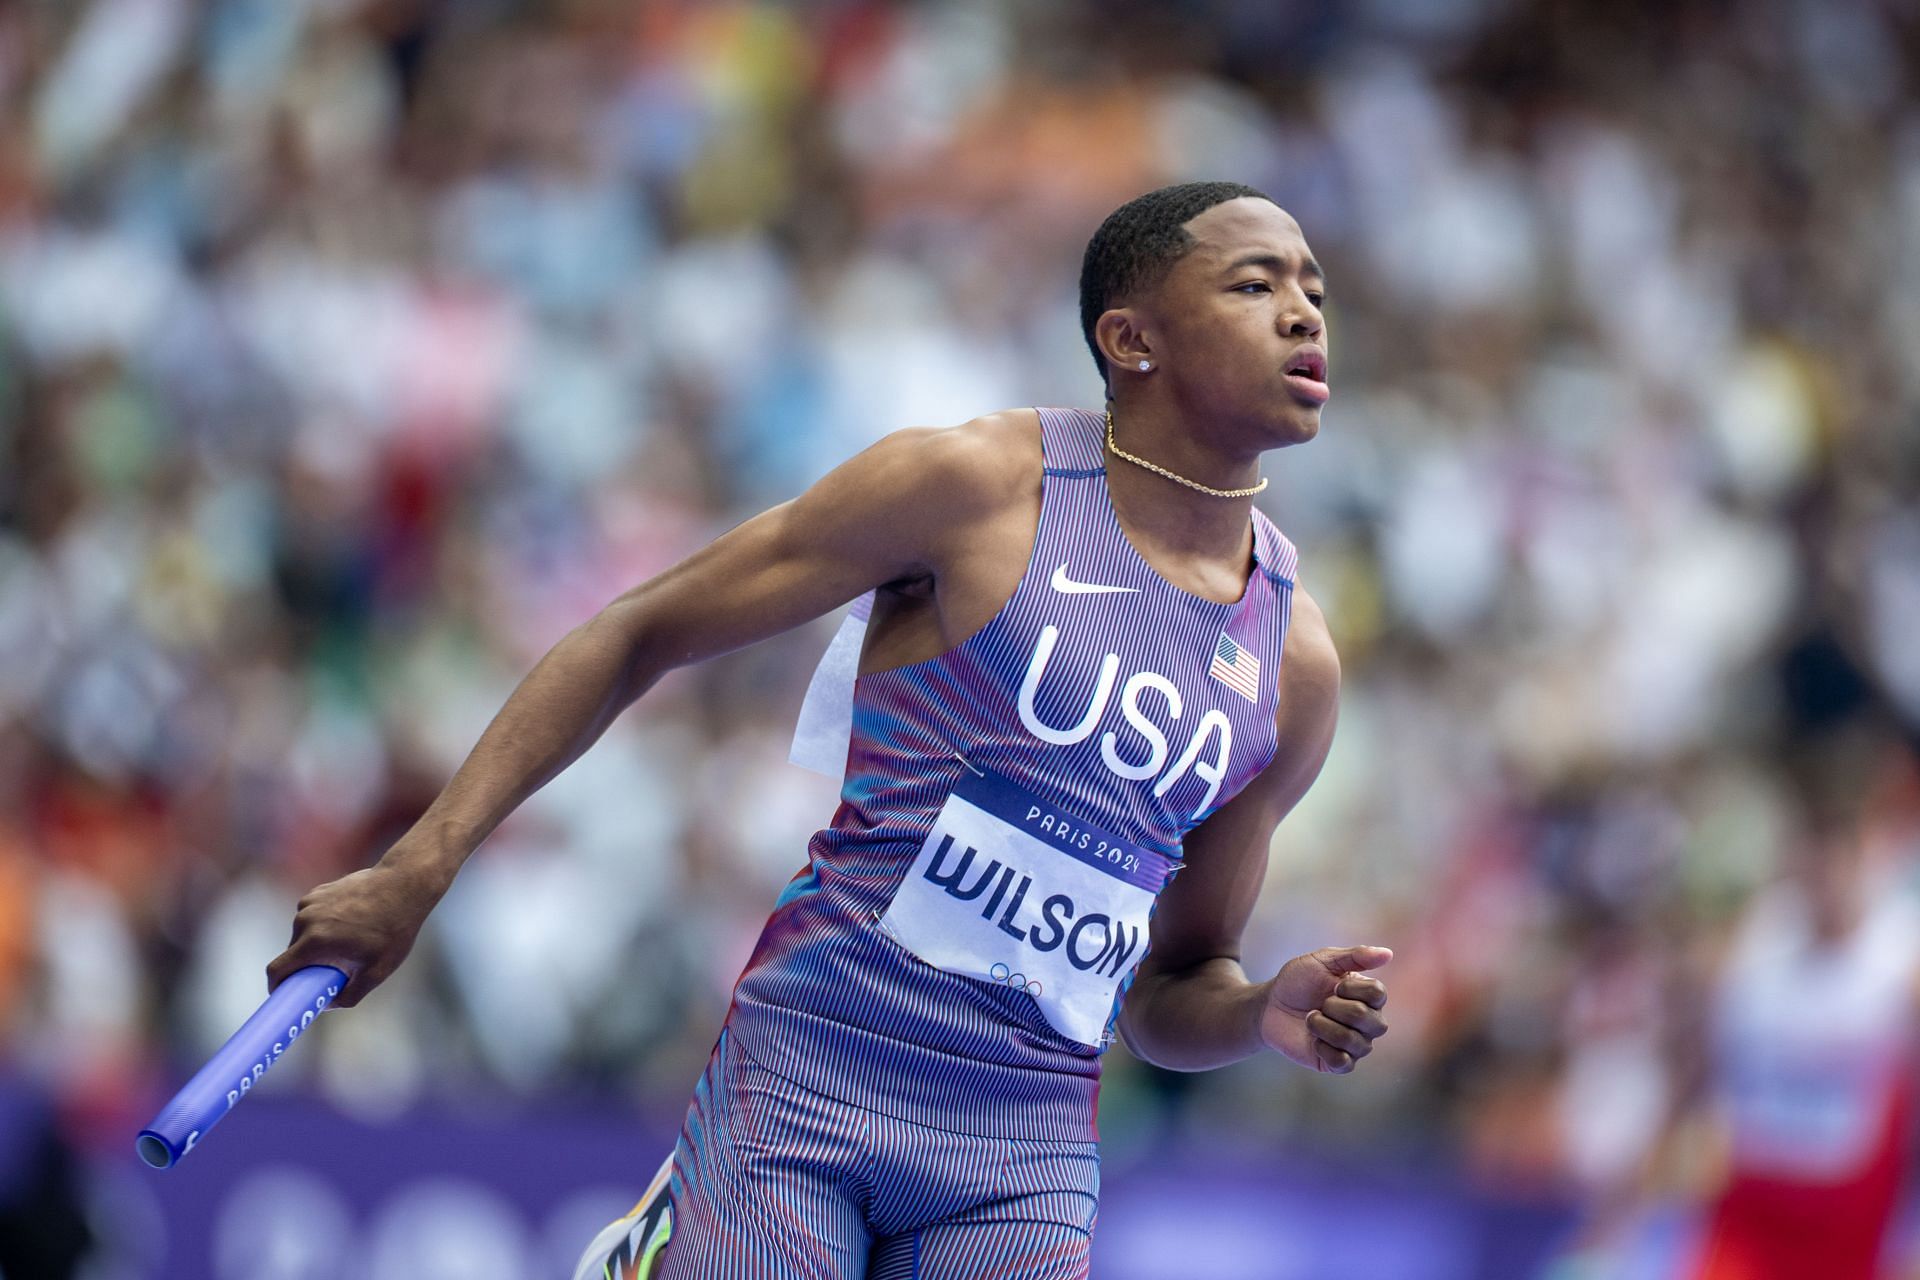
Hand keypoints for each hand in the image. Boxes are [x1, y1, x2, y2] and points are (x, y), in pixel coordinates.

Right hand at [266, 857, 448, 1008]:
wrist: (403, 884)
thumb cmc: (394, 929)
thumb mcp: (378, 971)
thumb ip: (350, 995)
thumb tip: (327, 1004)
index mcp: (315, 941)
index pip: (277, 970)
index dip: (276, 987)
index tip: (284, 996)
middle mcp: (306, 920)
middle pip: (293, 953)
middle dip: (306, 966)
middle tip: (331, 972)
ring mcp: (310, 903)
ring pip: (302, 935)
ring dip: (316, 944)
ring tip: (349, 943)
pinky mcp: (317, 892)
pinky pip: (311, 917)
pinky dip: (323, 925)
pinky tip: (349, 923)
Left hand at [1260, 945, 1390, 1073]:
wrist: (1270, 1006)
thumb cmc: (1298, 981)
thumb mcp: (1322, 961)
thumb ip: (1355, 956)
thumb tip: (1388, 953)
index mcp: (1368, 996)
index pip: (1379, 994)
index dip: (1351, 989)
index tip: (1333, 985)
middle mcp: (1368, 1022)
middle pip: (1371, 1021)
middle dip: (1336, 1009)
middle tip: (1320, 1003)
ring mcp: (1356, 1044)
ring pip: (1355, 1042)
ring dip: (1323, 1026)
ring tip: (1310, 1018)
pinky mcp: (1339, 1063)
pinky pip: (1343, 1062)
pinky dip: (1323, 1048)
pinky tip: (1313, 1039)